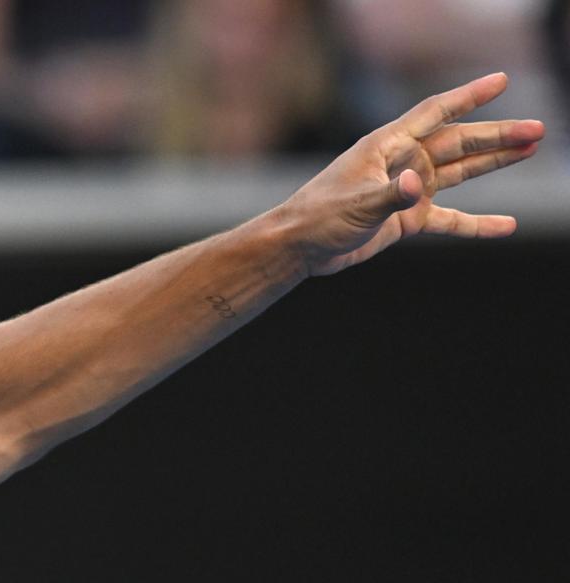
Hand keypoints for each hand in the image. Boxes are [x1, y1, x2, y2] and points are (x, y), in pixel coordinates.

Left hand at [279, 72, 543, 277]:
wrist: (298, 249)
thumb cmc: (318, 218)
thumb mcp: (356, 206)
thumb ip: (390, 195)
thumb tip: (416, 186)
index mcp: (387, 146)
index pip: (435, 112)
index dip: (468, 96)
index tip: (501, 81)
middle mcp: (402, 163)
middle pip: (458, 142)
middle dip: (497, 135)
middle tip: (537, 129)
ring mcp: (406, 190)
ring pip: (459, 173)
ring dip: (493, 162)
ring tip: (530, 149)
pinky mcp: (406, 219)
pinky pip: (449, 220)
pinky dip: (475, 224)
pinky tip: (505, 226)